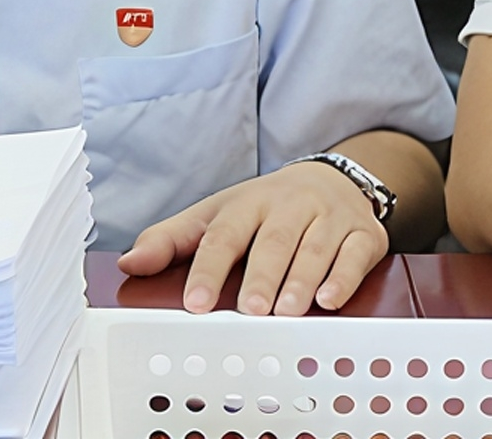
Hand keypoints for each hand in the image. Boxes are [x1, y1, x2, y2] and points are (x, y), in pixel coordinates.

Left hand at [119, 163, 389, 315]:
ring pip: (314, 247)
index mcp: (247, 201)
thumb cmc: (265, 208)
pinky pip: (354, 254)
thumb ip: (172, 240)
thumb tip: (129, 264)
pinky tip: (329, 301)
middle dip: (261, 276)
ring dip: (300, 281)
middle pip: (272, 240)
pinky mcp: (363, 234)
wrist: (332, 178)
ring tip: (286, 312)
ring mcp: (329, 217)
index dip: (208, 268)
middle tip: (249, 310)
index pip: (223, 234)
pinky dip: (343, 278)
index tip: (195, 303)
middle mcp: (289, 205)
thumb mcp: (217, 214)